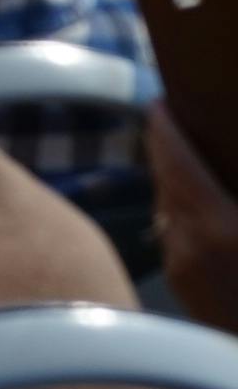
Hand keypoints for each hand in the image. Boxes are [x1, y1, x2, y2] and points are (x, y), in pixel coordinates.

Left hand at [153, 103, 237, 332]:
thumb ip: (229, 187)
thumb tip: (213, 171)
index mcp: (218, 227)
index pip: (176, 161)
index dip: (165, 128)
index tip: (160, 102)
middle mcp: (187, 245)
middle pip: (166, 181)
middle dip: (168, 150)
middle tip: (173, 121)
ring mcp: (180, 268)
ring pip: (166, 208)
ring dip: (175, 183)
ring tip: (188, 160)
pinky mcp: (181, 286)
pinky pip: (173, 235)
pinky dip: (182, 214)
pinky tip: (200, 207)